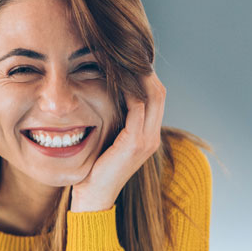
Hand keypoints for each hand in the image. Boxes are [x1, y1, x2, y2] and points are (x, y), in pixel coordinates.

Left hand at [70, 71, 165, 211]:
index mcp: (148, 137)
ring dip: (137, 76)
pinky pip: (137, 107)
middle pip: (159, 92)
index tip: (127, 60)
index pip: (155, 97)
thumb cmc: (94, 171)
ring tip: (122, 59)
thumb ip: (113, 125)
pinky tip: (115, 78)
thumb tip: (103, 100)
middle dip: (144, 71)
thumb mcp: (107, 143)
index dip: (144, 77)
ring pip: (152, 96)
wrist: (93, 197)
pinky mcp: (135, 143)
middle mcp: (152, 137)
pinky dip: (129, 90)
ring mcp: (146, 141)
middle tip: (125, 53)